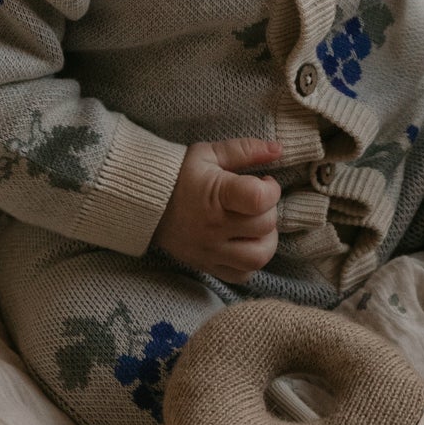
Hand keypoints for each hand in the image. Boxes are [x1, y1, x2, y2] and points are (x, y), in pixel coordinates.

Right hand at [154, 136, 282, 279]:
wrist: (144, 202)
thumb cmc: (178, 174)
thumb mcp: (209, 154)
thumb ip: (245, 150)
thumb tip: (279, 149)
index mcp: (215, 196)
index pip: (259, 199)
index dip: (272, 190)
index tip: (263, 183)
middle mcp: (213, 227)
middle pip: (264, 227)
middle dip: (269, 211)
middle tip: (258, 202)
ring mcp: (209, 251)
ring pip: (258, 257)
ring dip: (266, 240)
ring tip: (255, 226)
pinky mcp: (206, 265)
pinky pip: (241, 275)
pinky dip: (250, 262)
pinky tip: (244, 243)